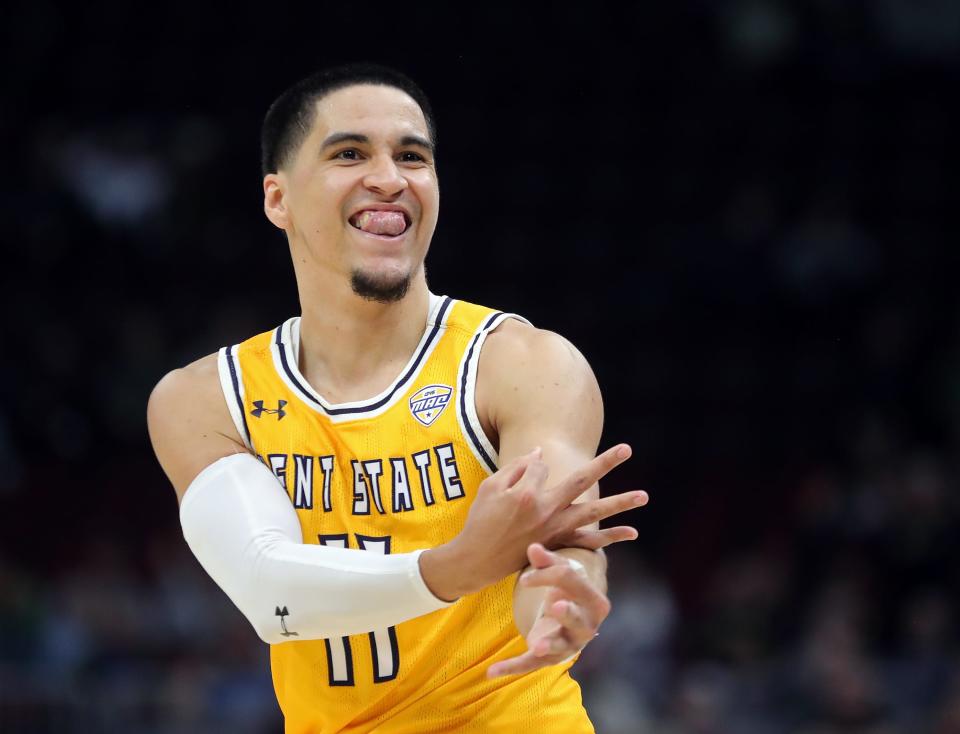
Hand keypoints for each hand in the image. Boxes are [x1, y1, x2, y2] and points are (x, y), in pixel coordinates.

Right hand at [420, 444, 646, 599]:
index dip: (530, 468)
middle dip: (605, 463)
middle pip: (581, 480)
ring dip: (620, 504)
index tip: (519, 479)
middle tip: (627, 448)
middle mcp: (547, 511)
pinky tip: (632, 532)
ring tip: (644, 496)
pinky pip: (589, 542)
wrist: (476, 559)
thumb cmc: (480, 520)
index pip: (541, 467)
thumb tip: (540, 454)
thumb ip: (517, 468)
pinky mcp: (558, 545)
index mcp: (527, 494)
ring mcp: (555, 530)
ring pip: (593, 513)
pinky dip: (610, 538)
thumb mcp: (490, 487)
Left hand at [487, 543, 608, 677]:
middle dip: (567, 613)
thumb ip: (547, 561)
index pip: (571, 581)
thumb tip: (533, 547)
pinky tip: (491, 671)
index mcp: (594, 600)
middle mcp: (587, 625)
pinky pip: (531, 663)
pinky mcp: (550, 657)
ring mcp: (570, 644)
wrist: (574, 614)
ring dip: (549, 644)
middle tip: (556, 605)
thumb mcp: (560, 572)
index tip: (525, 577)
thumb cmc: (569, 588)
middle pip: (577, 617)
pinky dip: (511, 667)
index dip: (546, 575)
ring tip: (536, 646)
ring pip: (561, 645)